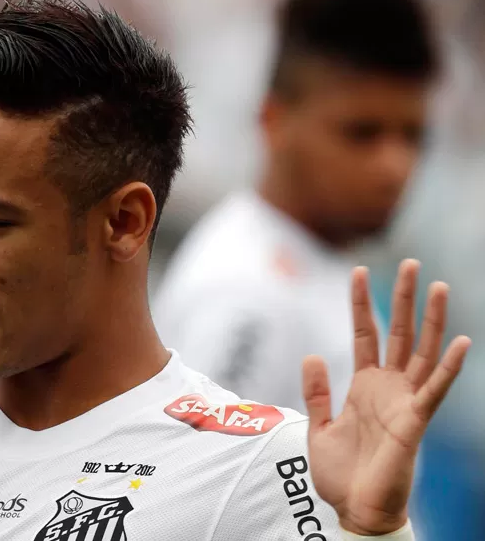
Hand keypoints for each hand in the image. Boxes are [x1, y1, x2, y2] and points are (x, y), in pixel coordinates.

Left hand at [302, 259, 470, 534]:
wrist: (355, 510)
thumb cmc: (340, 473)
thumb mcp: (319, 426)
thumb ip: (317, 391)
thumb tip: (312, 353)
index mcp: (364, 385)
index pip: (364, 334)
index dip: (361, 304)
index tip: (357, 271)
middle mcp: (388, 388)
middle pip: (398, 333)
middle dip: (403, 299)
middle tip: (411, 263)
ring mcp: (404, 402)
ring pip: (422, 352)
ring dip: (431, 320)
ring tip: (438, 286)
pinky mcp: (415, 422)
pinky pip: (435, 391)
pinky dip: (448, 367)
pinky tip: (461, 341)